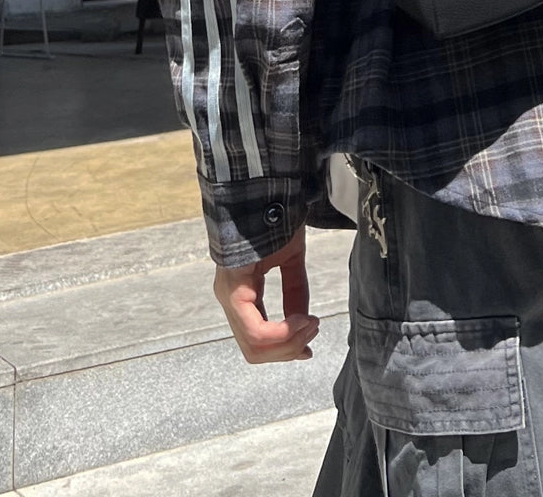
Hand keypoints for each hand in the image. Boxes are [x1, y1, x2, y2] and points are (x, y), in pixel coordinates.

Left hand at [213, 226, 319, 363]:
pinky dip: (283, 333)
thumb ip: (294, 290)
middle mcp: (230, 299)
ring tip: (311, 323)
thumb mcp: (289, 259)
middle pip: (255, 350)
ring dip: (289, 342)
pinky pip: (256, 331)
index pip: (255, 339)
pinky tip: (302, 320)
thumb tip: (304, 321)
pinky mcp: (234, 292)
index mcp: (241, 293)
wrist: (265, 191)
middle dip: (289, 348)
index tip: (309, 346)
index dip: (284, 349)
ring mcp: (229, 296)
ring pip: (254, 346)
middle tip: (313, 329)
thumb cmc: (275, 219)